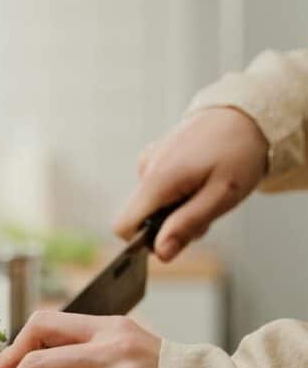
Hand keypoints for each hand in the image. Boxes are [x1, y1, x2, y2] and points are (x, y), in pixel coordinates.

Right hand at [114, 106, 267, 260]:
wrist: (245, 114)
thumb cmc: (238, 153)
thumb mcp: (220, 197)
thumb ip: (187, 225)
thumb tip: (160, 253)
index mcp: (158, 179)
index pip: (123, 226)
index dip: (144, 242)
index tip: (175, 238)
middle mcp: (146, 168)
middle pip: (141, 218)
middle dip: (170, 225)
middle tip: (205, 211)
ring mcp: (149, 160)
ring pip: (152, 204)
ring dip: (177, 209)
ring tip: (207, 192)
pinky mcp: (156, 156)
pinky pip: (157, 188)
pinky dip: (177, 193)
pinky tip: (199, 180)